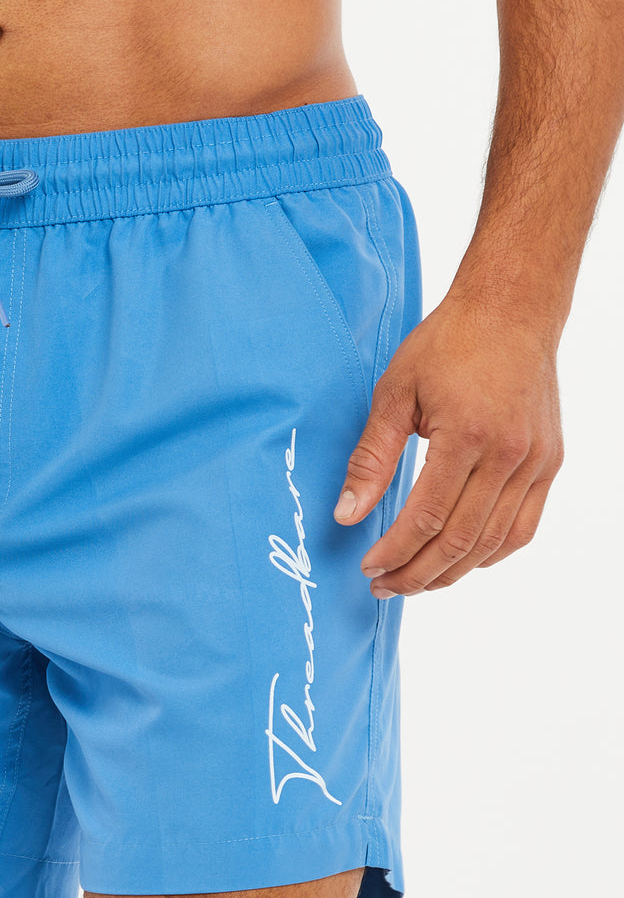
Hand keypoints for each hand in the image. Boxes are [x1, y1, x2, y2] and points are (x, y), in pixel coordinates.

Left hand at [332, 292, 564, 596]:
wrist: (511, 311)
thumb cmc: (447, 344)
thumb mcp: (394, 394)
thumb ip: (371, 459)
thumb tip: (346, 514)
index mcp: (468, 435)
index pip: (427, 517)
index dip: (395, 550)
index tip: (368, 566)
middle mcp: (510, 455)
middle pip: (461, 540)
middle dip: (417, 572)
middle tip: (384, 585)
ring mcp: (536, 462)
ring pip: (493, 543)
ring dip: (451, 571)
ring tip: (415, 581)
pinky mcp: (549, 462)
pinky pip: (522, 527)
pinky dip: (490, 553)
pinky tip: (460, 560)